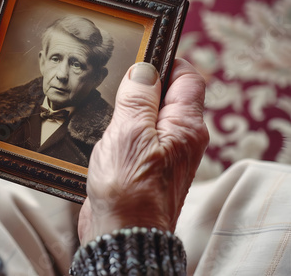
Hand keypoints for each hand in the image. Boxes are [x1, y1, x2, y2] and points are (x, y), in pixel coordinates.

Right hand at [78, 59, 208, 245]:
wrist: (121, 234)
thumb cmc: (130, 189)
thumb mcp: (131, 132)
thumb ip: (138, 97)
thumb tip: (144, 68)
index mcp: (185, 126)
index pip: (188, 77)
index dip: (166, 61)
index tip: (141, 54)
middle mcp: (179, 137)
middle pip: (165, 94)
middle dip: (141, 83)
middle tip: (115, 79)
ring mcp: (161, 151)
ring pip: (146, 115)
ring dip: (127, 107)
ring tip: (105, 104)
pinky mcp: (142, 163)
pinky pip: (135, 134)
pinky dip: (120, 127)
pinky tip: (102, 128)